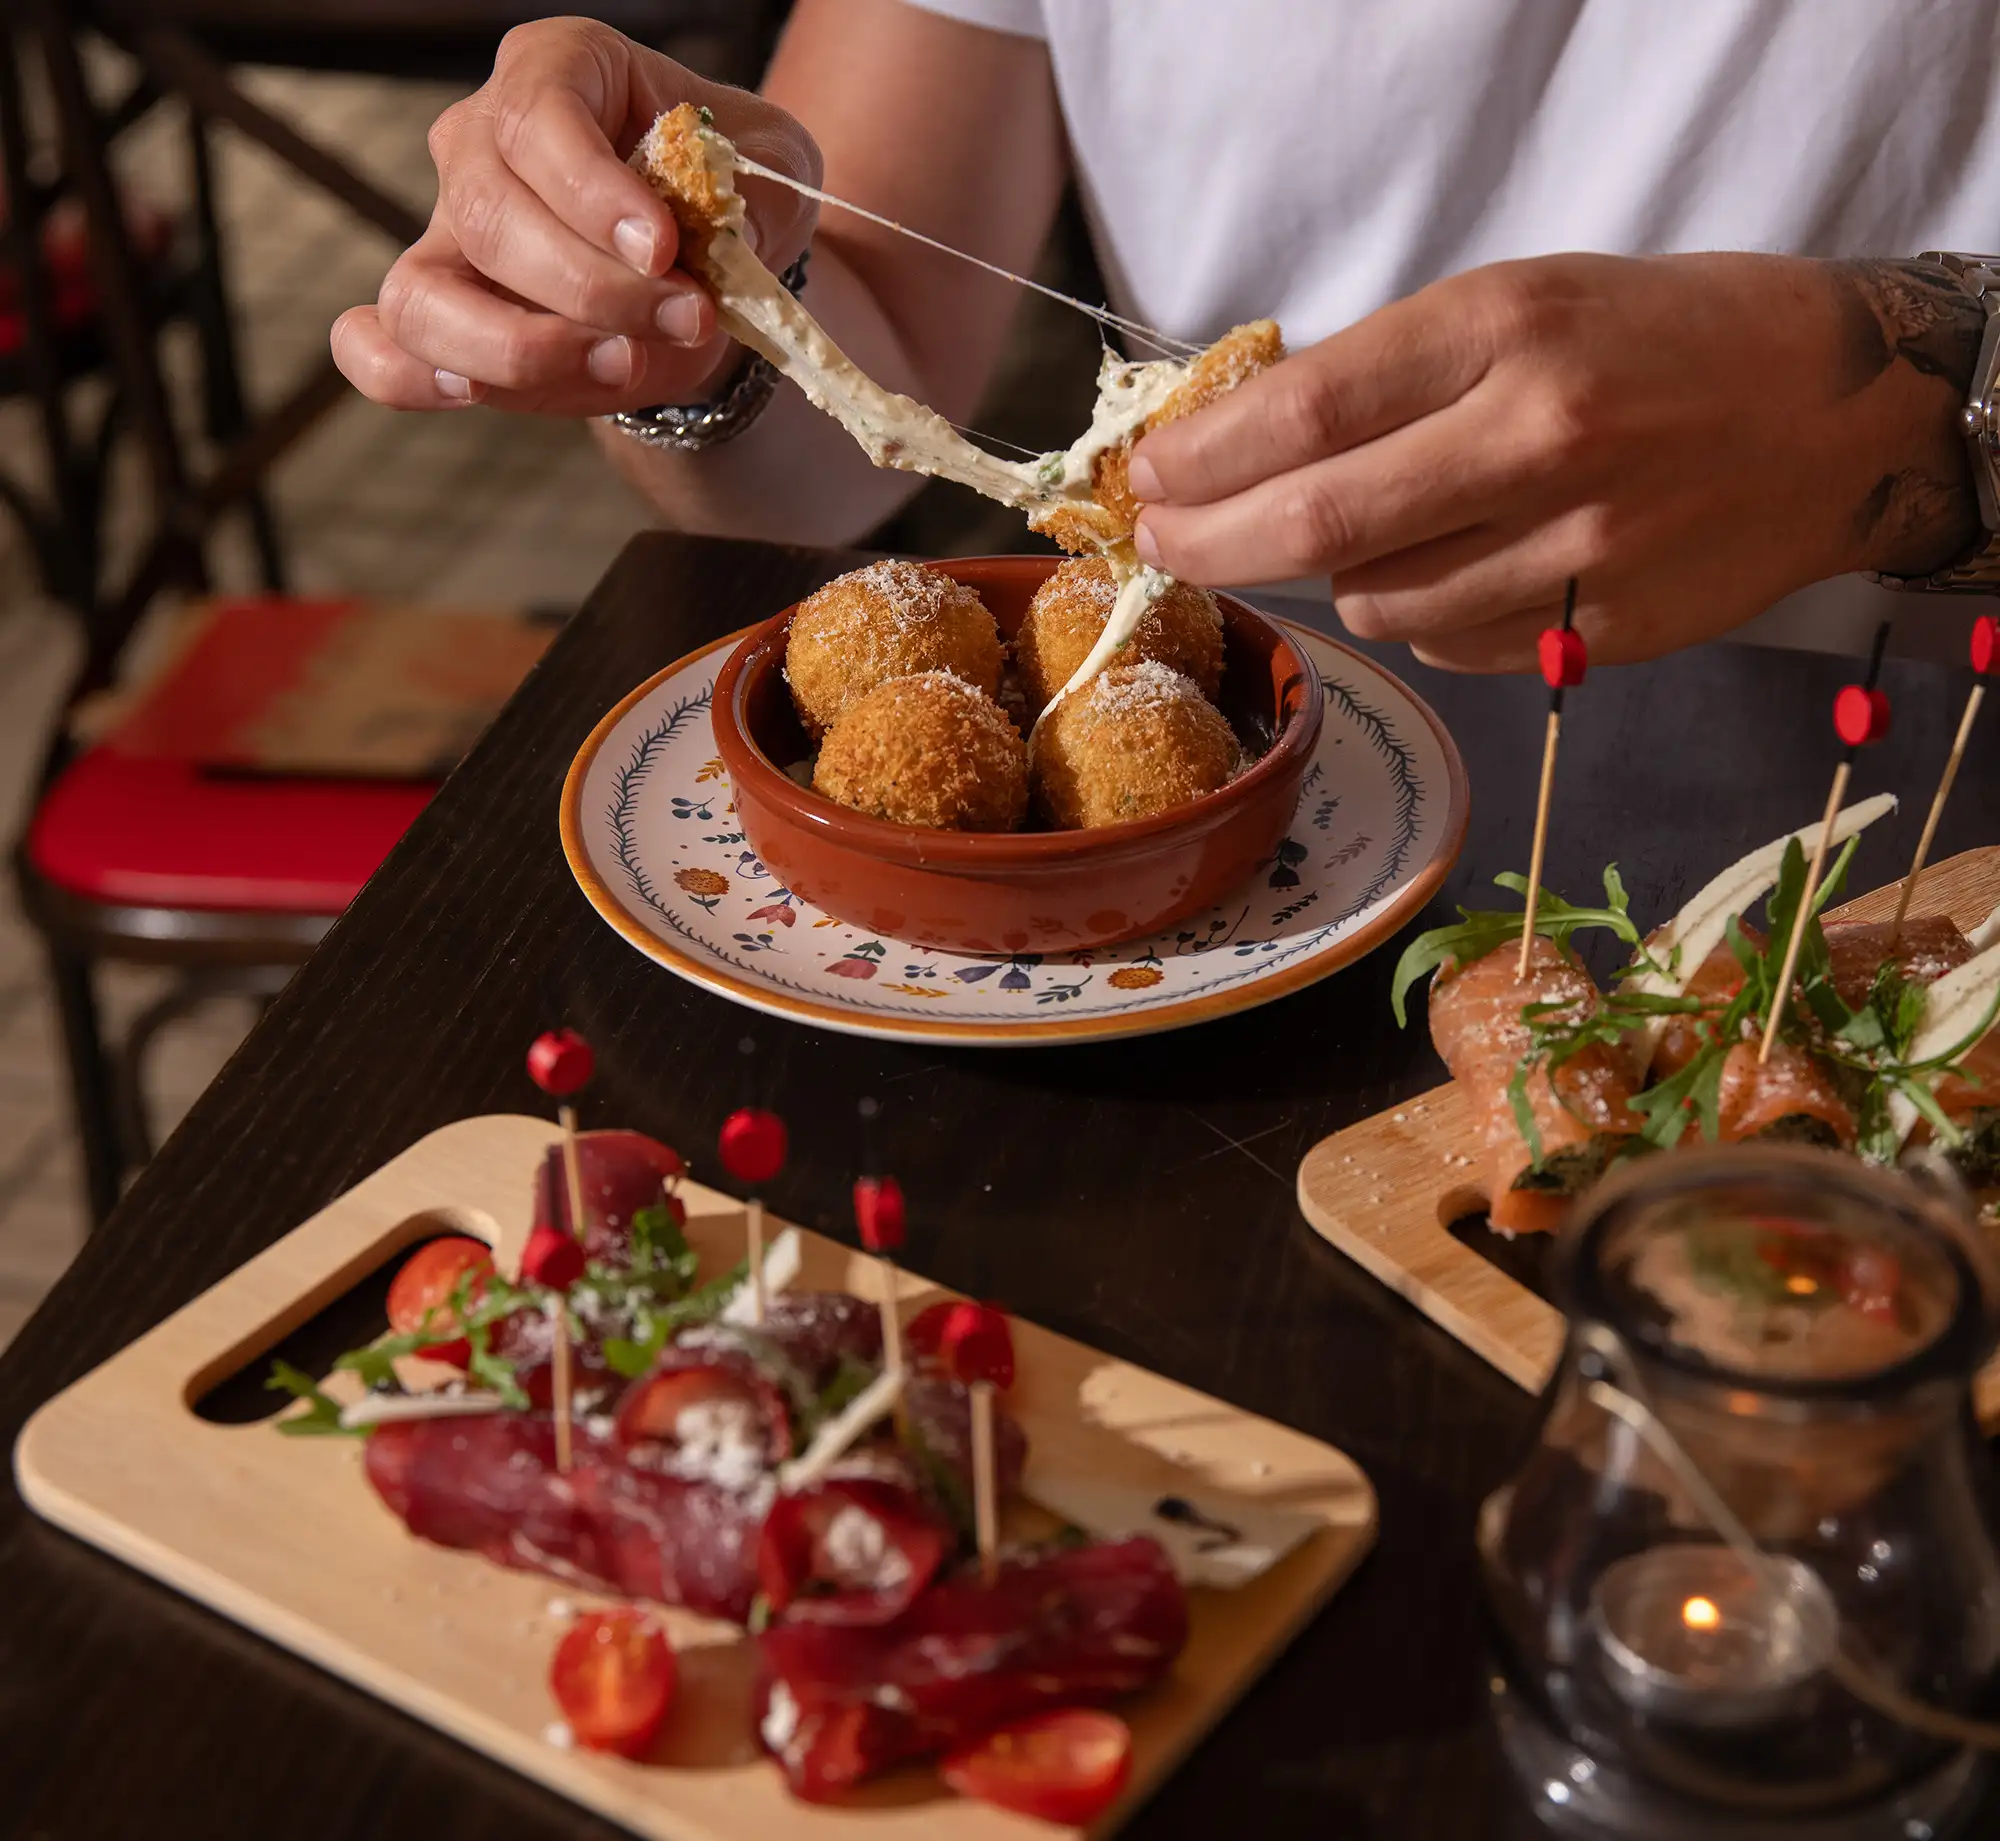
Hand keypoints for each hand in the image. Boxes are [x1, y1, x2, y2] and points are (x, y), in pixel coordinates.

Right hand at [332, 19, 820, 416]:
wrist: (708, 273)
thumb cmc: (730, 198)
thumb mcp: (773, 175)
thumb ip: (755, 194)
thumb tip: (719, 227)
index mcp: (559, 71)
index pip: (537, 115)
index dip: (591, 191)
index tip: (663, 248)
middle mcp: (480, 141)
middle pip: (490, 214)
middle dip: (594, 288)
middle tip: (688, 317)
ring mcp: (447, 231)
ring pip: (425, 293)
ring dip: (522, 347)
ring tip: (620, 365)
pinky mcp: (443, 313)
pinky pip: (378, 346)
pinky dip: (410, 378)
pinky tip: (474, 395)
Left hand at [1128, 253, 1979, 669]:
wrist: (1833, 411)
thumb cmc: (1657, 338)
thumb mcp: (1522, 302)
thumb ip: (1391, 374)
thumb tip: (1240, 445)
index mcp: (1509, 327)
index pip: (1310, 409)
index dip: (1206, 458)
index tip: (1150, 477)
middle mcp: (1539, 437)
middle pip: (1320, 527)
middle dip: (1213, 543)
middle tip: (1165, 543)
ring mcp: (1577, 545)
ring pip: (1378, 602)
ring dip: (1332, 580)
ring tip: (1355, 537)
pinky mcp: (1602, 629)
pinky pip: (1451, 645)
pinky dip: (1420, 615)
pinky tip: (1452, 569)